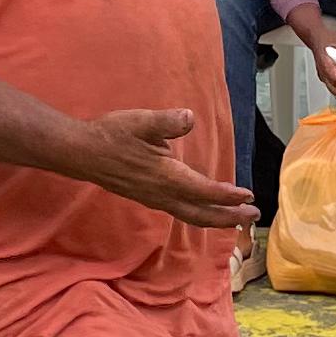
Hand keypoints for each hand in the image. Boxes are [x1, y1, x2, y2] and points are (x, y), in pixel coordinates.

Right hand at [78, 106, 256, 229]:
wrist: (81, 154)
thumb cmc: (112, 136)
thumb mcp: (141, 122)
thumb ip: (167, 122)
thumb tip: (189, 117)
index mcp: (166, 177)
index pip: (205, 192)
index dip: (229, 196)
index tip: (249, 195)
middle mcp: (163, 194)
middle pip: (202, 214)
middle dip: (229, 217)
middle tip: (253, 215)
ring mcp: (154, 199)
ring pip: (191, 216)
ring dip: (215, 218)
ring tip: (235, 217)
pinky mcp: (147, 198)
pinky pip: (180, 212)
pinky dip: (199, 214)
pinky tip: (202, 207)